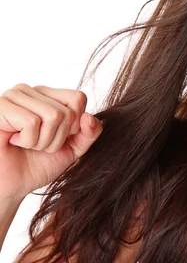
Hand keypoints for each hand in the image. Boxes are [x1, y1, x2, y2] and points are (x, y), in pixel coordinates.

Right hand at [0, 84, 102, 200]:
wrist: (11, 185)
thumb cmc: (37, 165)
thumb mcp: (73, 149)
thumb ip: (89, 133)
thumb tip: (89, 118)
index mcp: (48, 95)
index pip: (78, 98)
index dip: (74, 125)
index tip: (56, 137)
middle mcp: (31, 91)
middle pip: (67, 111)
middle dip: (57, 138)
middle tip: (37, 145)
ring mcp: (14, 96)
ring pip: (53, 115)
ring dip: (42, 141)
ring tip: (25, 144)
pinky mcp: (1, 107)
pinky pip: (32, 122)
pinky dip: (28, 140)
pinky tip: (13, 141)